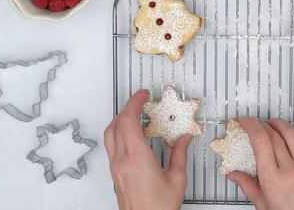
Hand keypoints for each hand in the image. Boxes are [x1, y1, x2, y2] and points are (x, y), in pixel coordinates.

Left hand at [104, 89, 191, 209]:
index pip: (128, 120)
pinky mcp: (115, 174)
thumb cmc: (159, 208)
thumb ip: (180, 153)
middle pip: (116, 124)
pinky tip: (133, 135)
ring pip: (110, 135)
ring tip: (135, 114)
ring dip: (121, 120)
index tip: (143, 95)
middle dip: (127, 108)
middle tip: (140, 101)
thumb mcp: (177, 178)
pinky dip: (120, 133)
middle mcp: (121, 162)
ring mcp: (115, 168)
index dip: (134, 103)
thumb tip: (183, 138)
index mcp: (137, 158)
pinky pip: (112, 146)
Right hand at [228, 118, 293, 209]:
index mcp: (274, 179)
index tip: (243, 122)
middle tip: (252, 124)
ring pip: (291, 133)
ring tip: (269, 124)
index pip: (260, 141)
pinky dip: (292, 133)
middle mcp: (291, 169)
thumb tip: (233, 174)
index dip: (250, 125)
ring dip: (277, 124)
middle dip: (260, 124)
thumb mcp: (262, 205)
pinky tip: (286, 134)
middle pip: (273, 134)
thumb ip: (247, 185)